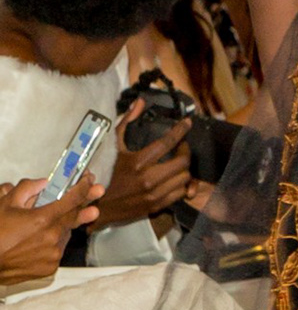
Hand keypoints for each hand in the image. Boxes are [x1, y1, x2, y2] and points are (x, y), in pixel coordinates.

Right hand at [0, 172, 98, 284]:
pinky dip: (54, 240)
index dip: (84, 187)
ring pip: (65, 233)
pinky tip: (41, 238)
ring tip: (49, 221)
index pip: (72, 200)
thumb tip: (43, 183)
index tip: (90, 180)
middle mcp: (52, 237)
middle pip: (74, 216)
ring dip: (63, 224)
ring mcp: (53, 254)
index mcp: (43, 219)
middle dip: (85, 203)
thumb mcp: (5, 204)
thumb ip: (26, 189)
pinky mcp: (51, 267)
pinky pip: (58, 248)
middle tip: (97, 192)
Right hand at [96, 102, 192, 224]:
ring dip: (184, 168)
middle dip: (185, 151)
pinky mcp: (157, 206)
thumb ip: (127, 123)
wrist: (98, 206)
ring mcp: (154, 195)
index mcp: (138, 162)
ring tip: (178, 162)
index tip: (187, 123)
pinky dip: (182, 184)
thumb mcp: (112, 146)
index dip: (181, 131)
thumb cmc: (104, 173)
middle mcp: (149, 179)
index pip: (167, 143)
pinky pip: (180, 193)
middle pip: (183, 162)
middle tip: (181, 146)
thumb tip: (140, 102)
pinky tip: (175, 178)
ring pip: (184, 178)